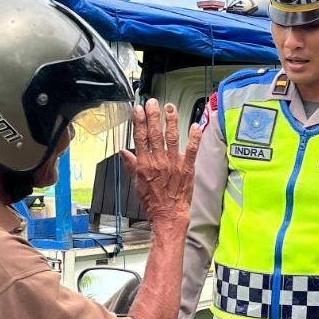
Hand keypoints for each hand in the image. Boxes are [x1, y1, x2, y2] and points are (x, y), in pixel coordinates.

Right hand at [120, 100, 199, 230]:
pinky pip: (191, 150)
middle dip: (153, 116)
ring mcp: (173, 164)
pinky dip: (193, 137)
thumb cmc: (153, 202)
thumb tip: (124, 152)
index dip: (139, 122)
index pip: (140, 138)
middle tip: (153, 102)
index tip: (139, 109)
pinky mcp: (187, 169)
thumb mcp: (137, 184)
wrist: (169, 215)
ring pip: (171, 138)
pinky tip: (195, 125)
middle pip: (154, 134)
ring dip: (171, 121)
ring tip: (170, 108)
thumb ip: (132, 166)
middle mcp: (158, 162)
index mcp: (144, 164)